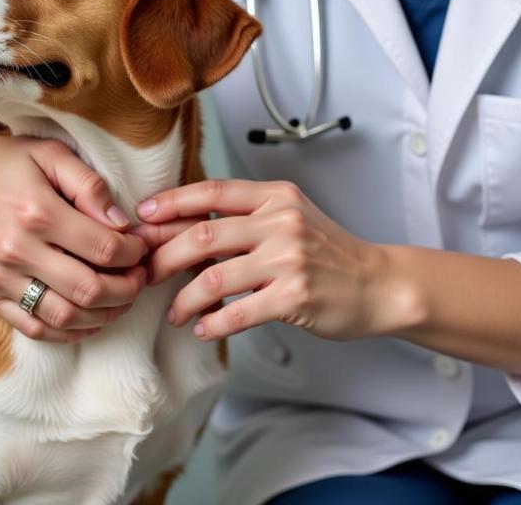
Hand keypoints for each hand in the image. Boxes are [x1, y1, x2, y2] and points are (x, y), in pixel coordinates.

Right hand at [0, 128, 148, 342]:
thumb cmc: (2, 161)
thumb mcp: (50, 153)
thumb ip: (90, 185)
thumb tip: (123, 223)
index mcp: (36, 211)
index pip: (105, 248)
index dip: (135, 253)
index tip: (143, 246)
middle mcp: (16, 250)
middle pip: (89, 290)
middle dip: (128, 289)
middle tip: (141, 276)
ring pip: (65, 317)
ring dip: (104, 314)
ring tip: (122, 297)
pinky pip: (34, 328)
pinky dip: (69, 331)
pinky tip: (90, 317)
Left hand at [133, 180, 392, 341]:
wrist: (377, 283)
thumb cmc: (325, 251)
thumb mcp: (288, 218)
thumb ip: (243, 218)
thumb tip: (181, 227)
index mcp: (274, 196)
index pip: (212, 191)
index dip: (171, 202)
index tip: (142, 216)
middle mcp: (280, 222)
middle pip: (203, 234)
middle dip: (164, 255)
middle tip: (144, 273)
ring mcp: (289, 259)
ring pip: (214, 277)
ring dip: (184, 298)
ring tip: (173, 312)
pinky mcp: (295, 297)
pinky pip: (239, 312)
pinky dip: (213, 324)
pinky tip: (202, 329)